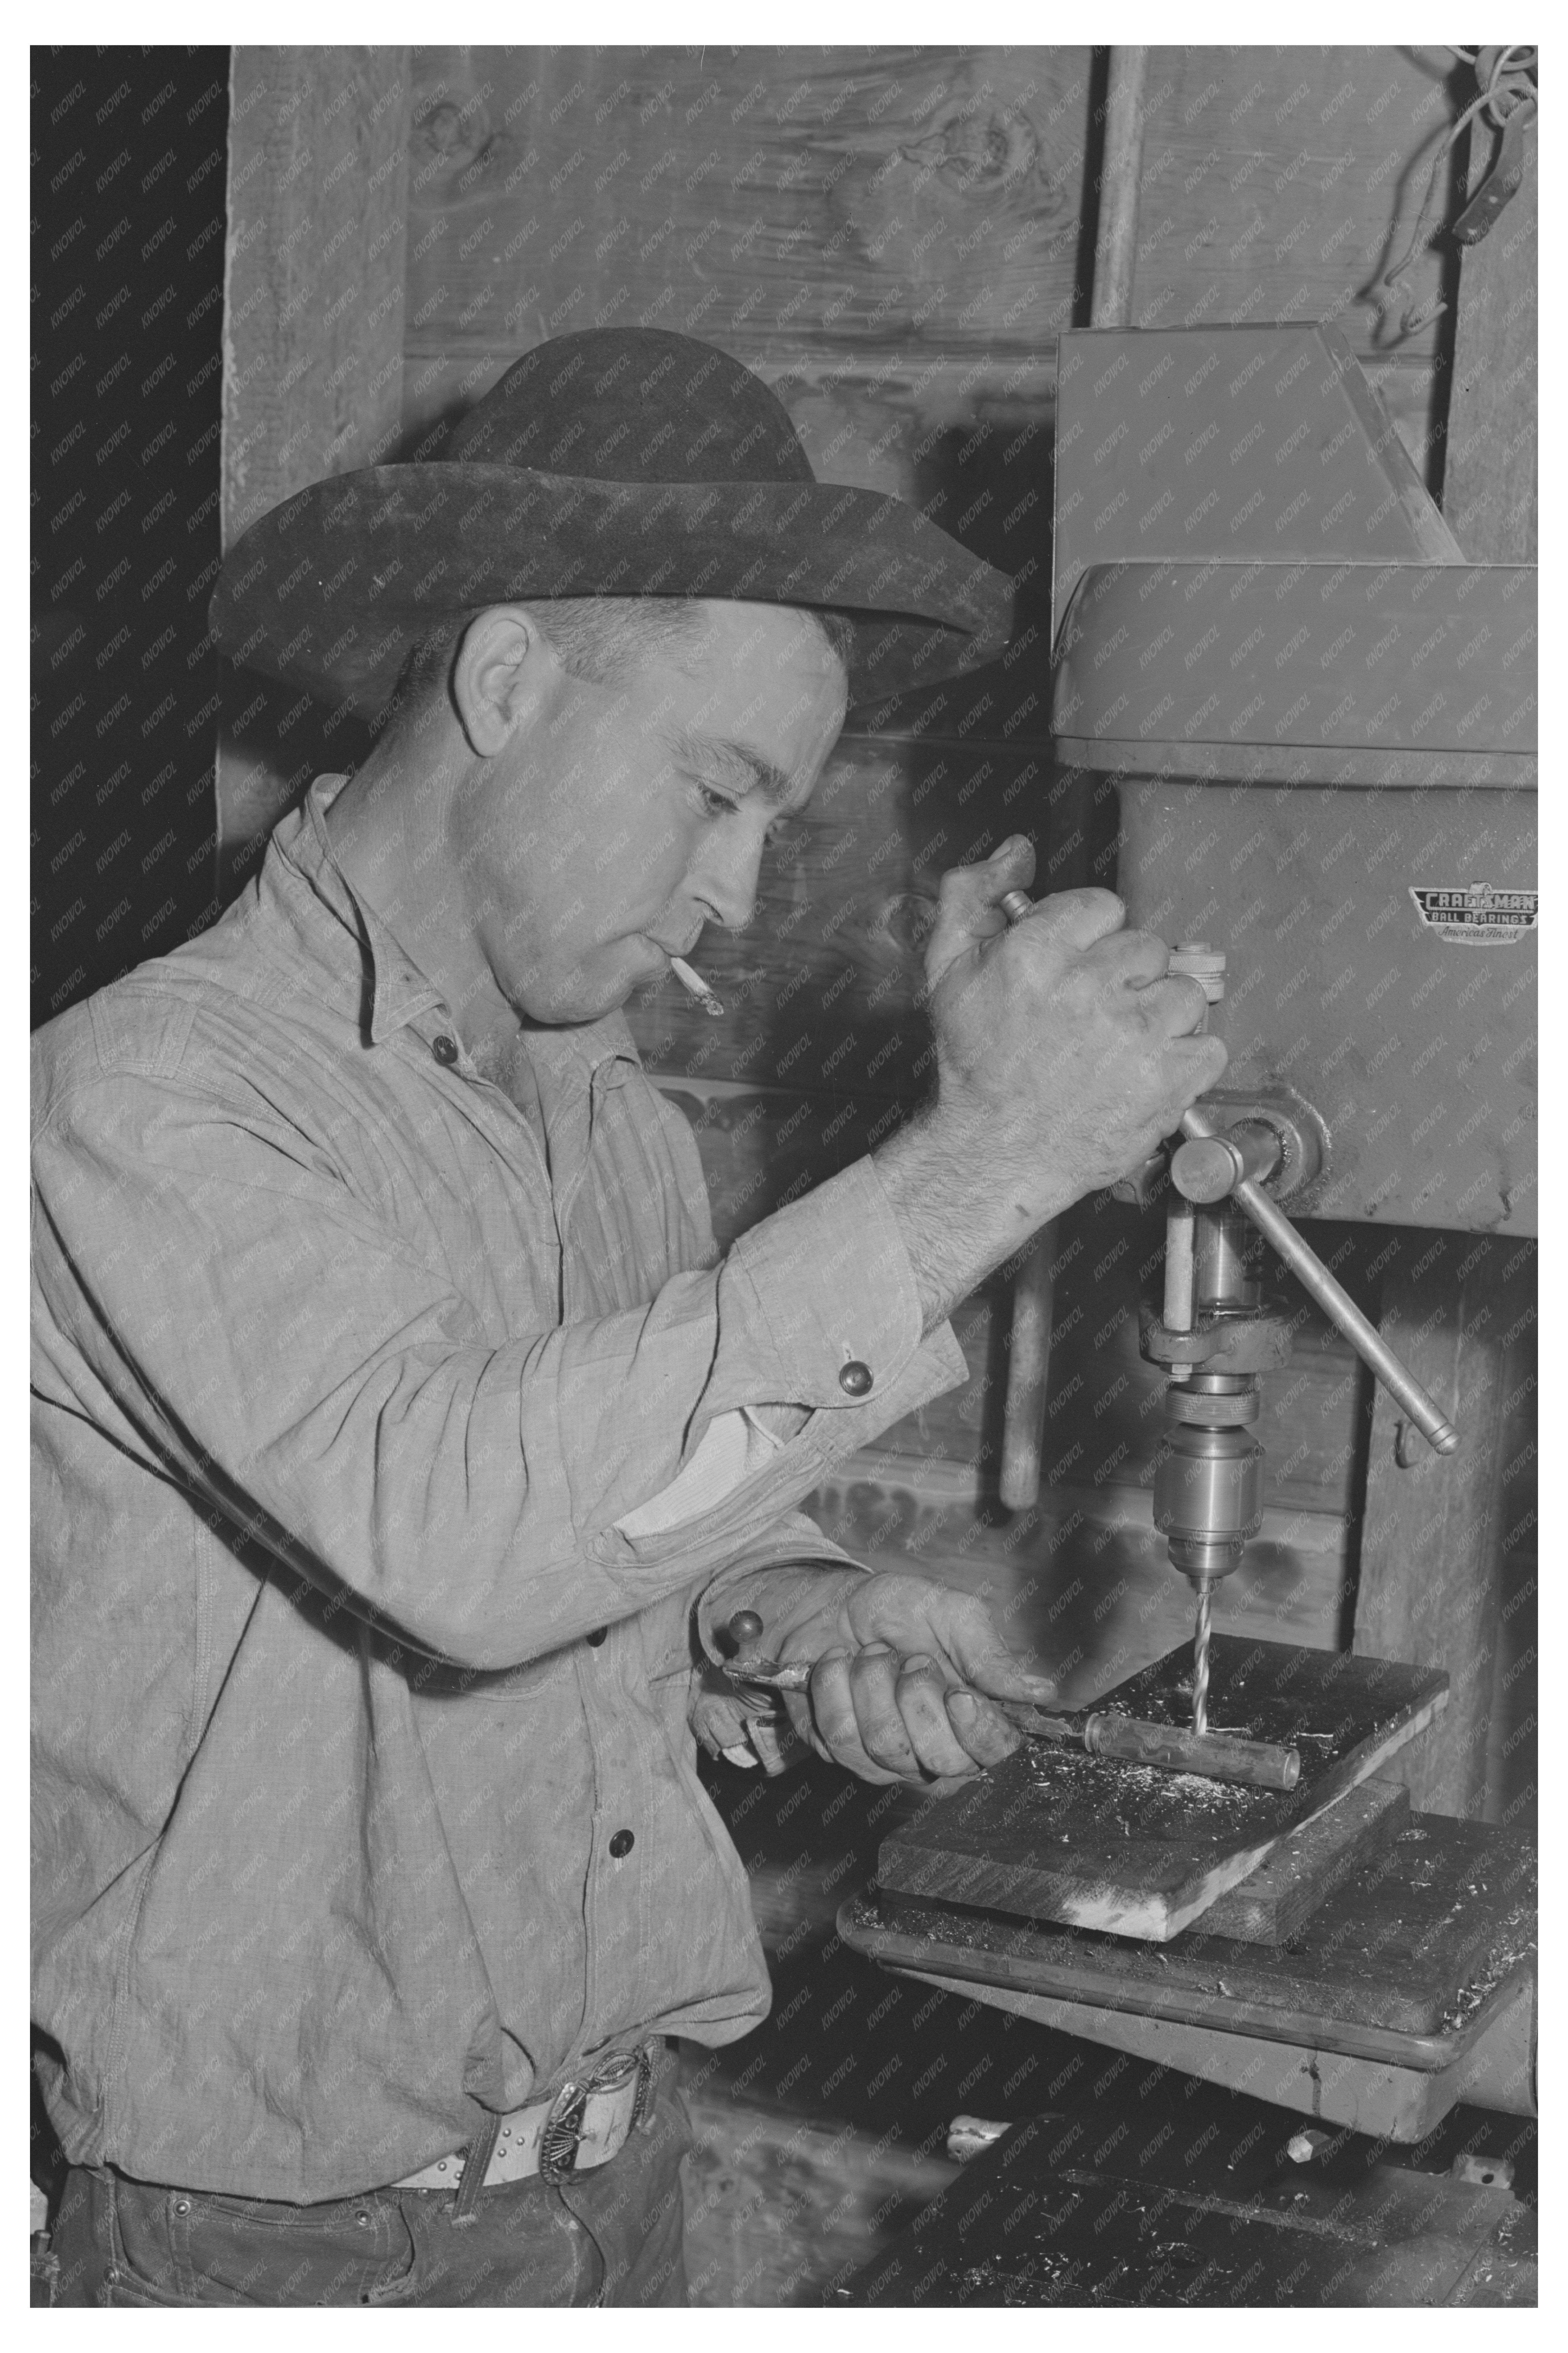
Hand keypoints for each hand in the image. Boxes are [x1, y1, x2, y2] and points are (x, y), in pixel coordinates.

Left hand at [773, 1571, 1057, 1791]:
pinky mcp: (843, 1753)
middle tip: (910, 1659)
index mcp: (976, 1716)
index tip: (958, 1694)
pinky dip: (835, 1685)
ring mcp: (888, 1758)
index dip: (980, 1730)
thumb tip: (1041, 1692)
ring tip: (873, 1655)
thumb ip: (990, 1653)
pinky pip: (840, 1734)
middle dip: (918, 1698)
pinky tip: (840, 1664)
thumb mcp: (951, 1613)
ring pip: (887, 1745)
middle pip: (942, 1760)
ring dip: (873, 1682)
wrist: (831, 1604)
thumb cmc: (898, 1609)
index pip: (996, 1751)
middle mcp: (936, 1747)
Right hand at [873, 838, 1227, 1323]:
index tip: (1077, 969)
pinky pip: (1208, 1047)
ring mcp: (1135, 1035)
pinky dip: (1187, 1062)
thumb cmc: (973, 1067)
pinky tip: (1147, 1073)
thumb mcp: (947, 968)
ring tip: (1123, 1046)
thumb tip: (1017, 851)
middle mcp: (1090, 988)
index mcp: (1038, 953)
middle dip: (1126, 979)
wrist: (992, 1152)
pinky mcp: (1167, 1081)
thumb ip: (972, 894)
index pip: (1104, 906)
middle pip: (1149, 948)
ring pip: (1185, 993)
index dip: (1092, 939)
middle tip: (1095, 1015)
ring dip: (1161, 1018)